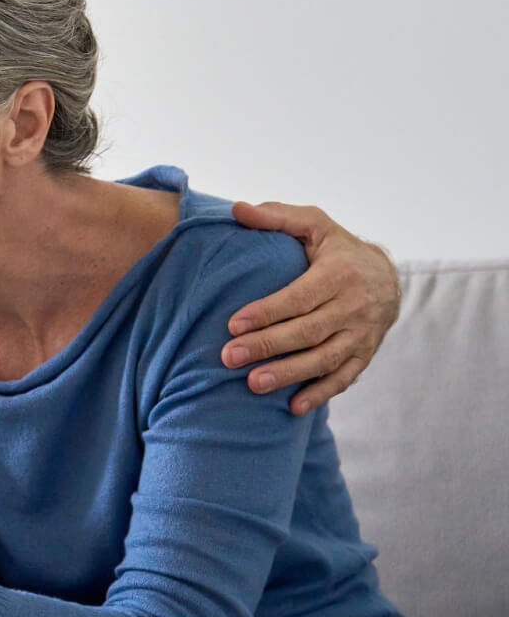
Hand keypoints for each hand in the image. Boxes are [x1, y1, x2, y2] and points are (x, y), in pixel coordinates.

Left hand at [225, 201, 400, 414]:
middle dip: (268, 345)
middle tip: (229, 357)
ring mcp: (362, 334)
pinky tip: (293, 407)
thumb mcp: (313, 224)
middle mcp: (355, 306)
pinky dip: (320, 394)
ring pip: (325, 358)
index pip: (300, 296)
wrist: (387, 276)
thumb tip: (236, 209)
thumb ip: (276, 217)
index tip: (234, 324)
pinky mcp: (365, 355)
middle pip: (308, 331)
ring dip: (289, 374)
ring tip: (253, 384)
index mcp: (340, 273)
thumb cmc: (336, 249)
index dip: (268, 311)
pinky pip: (344, 378)